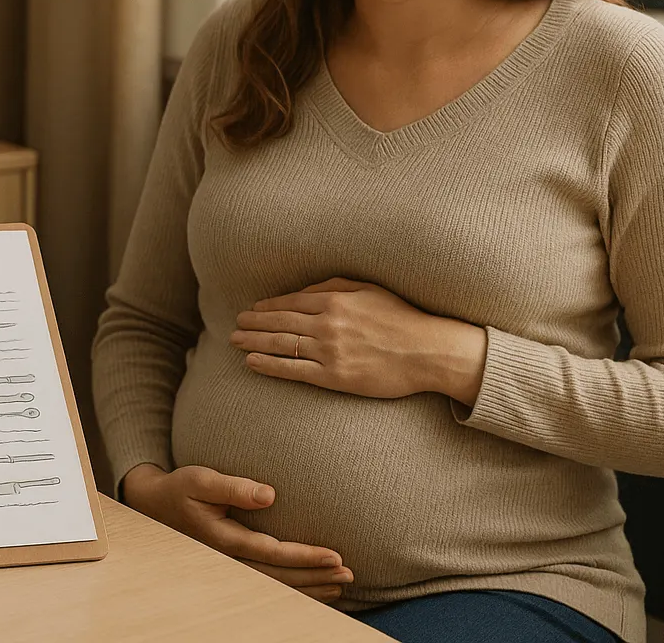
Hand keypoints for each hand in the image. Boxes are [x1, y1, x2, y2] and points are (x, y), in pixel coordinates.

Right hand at [122, 464, 350, 603]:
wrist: (154, 505)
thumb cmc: (181, 488)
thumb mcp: (201, 479)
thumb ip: (234, 487)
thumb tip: (270, 494)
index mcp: (224, 539)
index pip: (274, 553)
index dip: (306, 556)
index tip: (335, 556)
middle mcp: (230, 560)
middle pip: (280, 577)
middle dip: (316, 577)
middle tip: (349, 575)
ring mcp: (230, 567)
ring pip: (276, 586)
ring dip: (310, 588)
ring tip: (340, 586)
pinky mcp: (233, 565)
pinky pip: (268, 585)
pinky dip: (295, 589)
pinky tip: (315, 589)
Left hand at [231, 278, 486, 402]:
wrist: (429, 352)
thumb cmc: (402, 318)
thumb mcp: (368, 290)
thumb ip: (333, 287)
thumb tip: (302, 292)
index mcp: (334, 300)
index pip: (289, 303)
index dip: (267, 307)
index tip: (252, 310)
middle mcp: (327, 324)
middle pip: (279, 323)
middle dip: (253, 323)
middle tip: (236, 324)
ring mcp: (329, 351)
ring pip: (281, 345)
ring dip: (254, 342)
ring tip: (235, 341)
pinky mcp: (334, 377)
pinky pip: (293, 370)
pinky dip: (269, 365)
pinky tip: (251, 363)